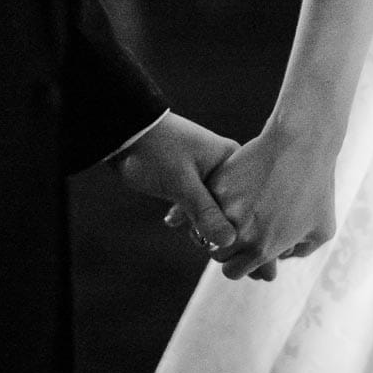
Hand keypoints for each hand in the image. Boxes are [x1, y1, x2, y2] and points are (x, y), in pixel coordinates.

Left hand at [109, 112, 239, 255]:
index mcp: (232, 161)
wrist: (125, 131)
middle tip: (195, 233)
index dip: (236, 223)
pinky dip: (187, 213)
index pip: (247, 201)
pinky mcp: (192, 179)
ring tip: (184, 226)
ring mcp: (210, 173)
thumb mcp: (182, 184)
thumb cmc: (156, 151)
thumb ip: (205, 212)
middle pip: (233, 207)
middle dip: (215, 224)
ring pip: (214, 208)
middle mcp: (226, 167)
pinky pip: (198, 203)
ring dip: (199, 221)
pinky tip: (172, 218)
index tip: (217, 237)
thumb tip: (229, 241)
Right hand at [202, 119, 337, 281]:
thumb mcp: (322, 229)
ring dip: (217, 225)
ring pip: (206, 229)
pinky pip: (208, 201)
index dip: (239, 263)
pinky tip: (233, 190)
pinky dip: (215, 200)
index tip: (246, 250)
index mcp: (262, 249)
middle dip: (227, 247)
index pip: (233, 271)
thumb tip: (281, 258)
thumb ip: (300, 252)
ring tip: (235, 212)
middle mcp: (239, 233)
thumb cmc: (318, 188)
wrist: (303, 145)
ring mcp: (225, 207)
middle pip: (217, 254)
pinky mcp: (218, 184)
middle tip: (241, 231)